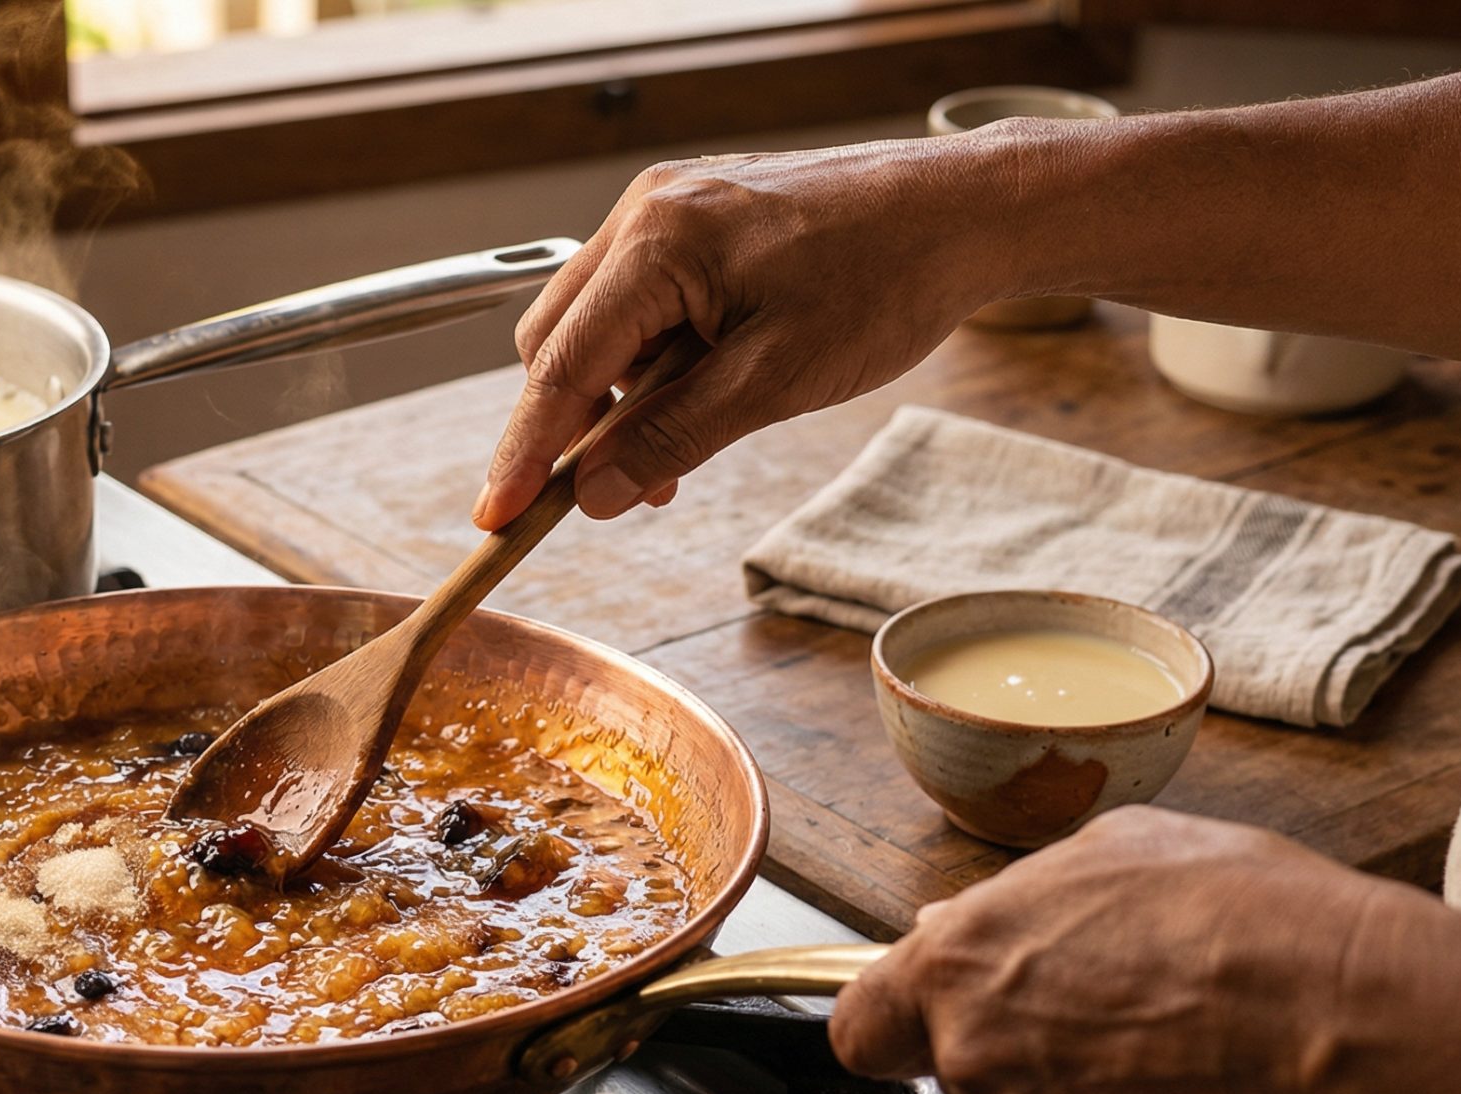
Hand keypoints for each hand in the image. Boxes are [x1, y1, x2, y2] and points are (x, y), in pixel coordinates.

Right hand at [474, 135, 1031, 528]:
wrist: (963, 213)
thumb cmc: (887, 279)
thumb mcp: (775, 381)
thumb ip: (671, 438)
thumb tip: (593, 496)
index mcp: (658, 241)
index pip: (560, 365)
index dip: (527, 451)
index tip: (497, 517)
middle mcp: (647, 212)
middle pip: (558, 339)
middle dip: (573, 424)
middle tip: (609, 496)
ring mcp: (669, 209)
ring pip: (596, 324)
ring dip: (617, 398)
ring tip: (675, 455)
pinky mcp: (696, 221)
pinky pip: (639, 302)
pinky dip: (650, 364)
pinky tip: (695, 400)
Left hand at [827, 806, 1383, 1093]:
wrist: (1347, 1020)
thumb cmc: (1246, 921)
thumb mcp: (1115, 852)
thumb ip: (1019, 898)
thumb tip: (964, 921)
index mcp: (961, 965)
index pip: (861, 1025)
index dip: (892, 1023)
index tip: (915, 1022)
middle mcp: (978, 1058)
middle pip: (960, 1071)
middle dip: (1014, 1047)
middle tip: (1107, 1010)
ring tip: (1174, 1048)